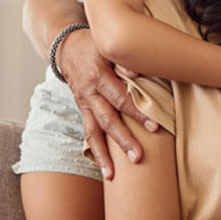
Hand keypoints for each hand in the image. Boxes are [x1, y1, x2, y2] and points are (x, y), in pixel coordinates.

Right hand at [58, 28, 157, 178]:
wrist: (66, 47)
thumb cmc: (93, 44)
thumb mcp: (106, 45)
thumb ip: (122, 59)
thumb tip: (137, 74)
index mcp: (98, 76)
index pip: (120, 97)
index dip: (137, 113)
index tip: (154, 126)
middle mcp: (89, 93)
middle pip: (107, 120)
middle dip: (123, 140)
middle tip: (138, 157)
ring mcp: (84, 103)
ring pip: (93, 132)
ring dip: (104, 154)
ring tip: (112, 175)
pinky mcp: (82, 109)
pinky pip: (88, 132)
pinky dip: (95, 150)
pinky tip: (103, 167)